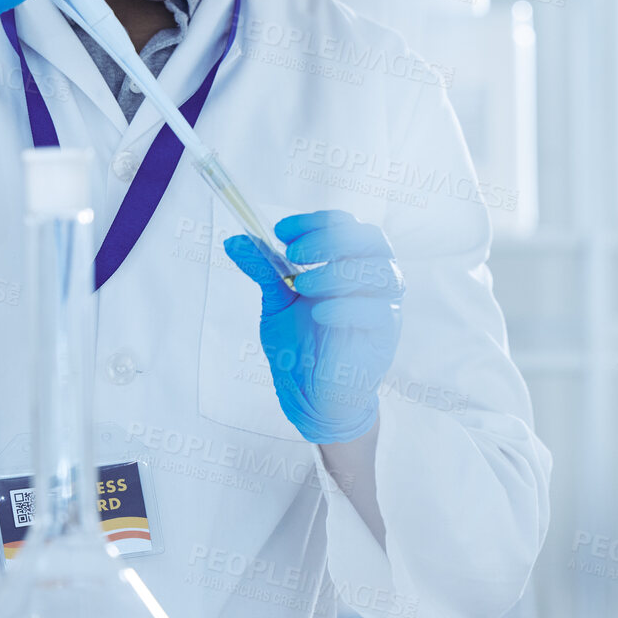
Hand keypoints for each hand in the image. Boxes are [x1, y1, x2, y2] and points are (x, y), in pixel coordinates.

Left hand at [223, 210, 404, 443]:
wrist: (309, 395)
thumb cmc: (300, 344)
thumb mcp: (277, 301)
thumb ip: (262, 269)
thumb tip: (232, 240)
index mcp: (349, 262)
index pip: (345, 224)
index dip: (314, 222)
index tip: (281, 232)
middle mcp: (373, 278)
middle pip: (370, 239)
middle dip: (330, 239)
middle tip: (293, 254)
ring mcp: (384, 305)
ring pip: (380, 271)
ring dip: (338, 272)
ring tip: (303, 286)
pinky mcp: (385, 335)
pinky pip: (379, 311)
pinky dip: (348, 308)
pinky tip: (319, 314)